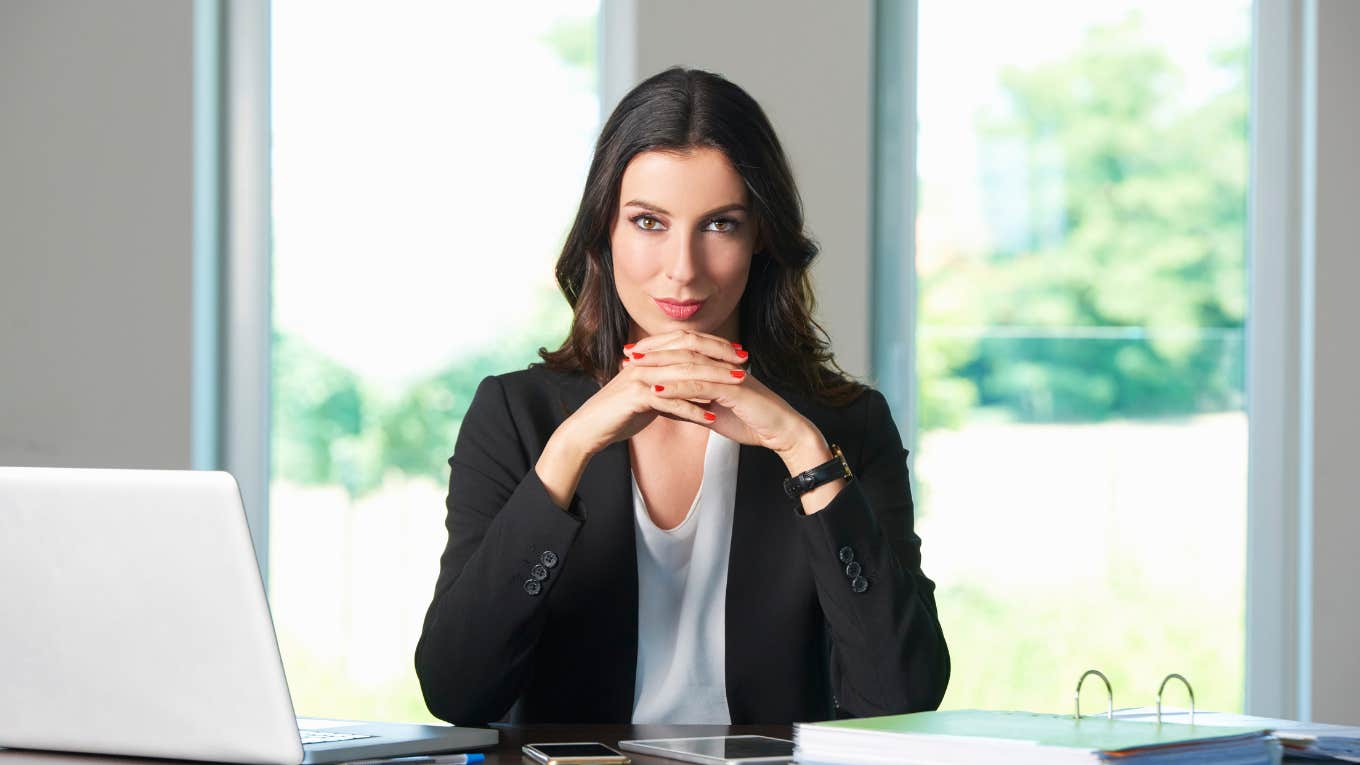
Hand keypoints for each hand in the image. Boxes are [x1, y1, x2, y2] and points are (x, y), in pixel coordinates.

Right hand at [557, 331, 749, 457]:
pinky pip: (670, 401)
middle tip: (745, 364)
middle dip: (720, 358)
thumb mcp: (648, 396)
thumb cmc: (619, 414)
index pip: (687, 342)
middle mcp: (645, 361)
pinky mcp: (635, 397)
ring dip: (714, 381)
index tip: (739, 353)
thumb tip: (698, 394)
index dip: (714, 345)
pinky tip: (711, 417)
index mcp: (649, 357)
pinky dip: (692, 409)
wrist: (588, 429)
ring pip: (684, 375)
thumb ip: (671, 390)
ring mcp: (639, 377)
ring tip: (737, 386)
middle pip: (690, 353)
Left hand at [623, 330, 827, 465]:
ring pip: (688, 365)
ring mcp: (730, 375)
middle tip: (628, 354)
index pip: (685, 350)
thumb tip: (667, 405)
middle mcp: (724, 365)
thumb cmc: (753, 422)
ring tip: (635, 369)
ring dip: (659, 366)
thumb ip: (692, 405)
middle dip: (653, 352)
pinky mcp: (735, 389)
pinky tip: (656, 389)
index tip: (634, 354)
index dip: (659, 350)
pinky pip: (701, 386)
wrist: (783, 432)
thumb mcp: (714, 413)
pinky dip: (676, 387)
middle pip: (683, 350)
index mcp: (719, 366)